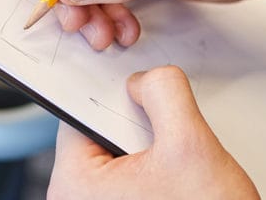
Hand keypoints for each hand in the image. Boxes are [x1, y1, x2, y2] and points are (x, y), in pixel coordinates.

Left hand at [47, 66, 258, 199]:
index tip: (138, 92)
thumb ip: (164, 94)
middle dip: (138, 125)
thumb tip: (147, 80)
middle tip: (167, 142)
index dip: (114, 95)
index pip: (78, 113)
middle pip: (100, 132)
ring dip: (152, 148)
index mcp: (75, 186)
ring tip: (176, 168)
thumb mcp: (191, 145)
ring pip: (120, 153)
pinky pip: (132, 176)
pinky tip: (176, 181)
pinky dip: (156, 168)